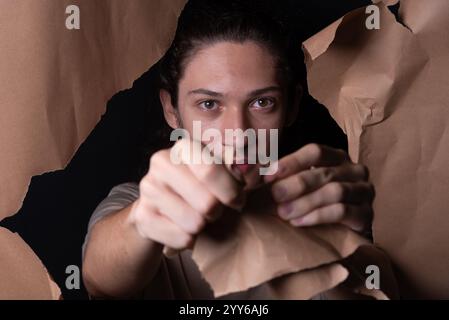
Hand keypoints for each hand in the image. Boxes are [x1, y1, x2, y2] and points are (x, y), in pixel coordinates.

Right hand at [128, 139, 244, 249]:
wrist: (161, 208)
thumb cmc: (198, 188)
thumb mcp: (219, 173)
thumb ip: (236, 169)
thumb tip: (249, 168)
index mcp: (183, 147)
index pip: (212, 171)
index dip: (232, 192)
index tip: (238, 201)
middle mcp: (161, 163)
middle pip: (206, 202)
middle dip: (218, 212)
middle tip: (215, 211)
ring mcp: (148, 189)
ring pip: (194, 223)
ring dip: (202, 226)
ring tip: (198, 218)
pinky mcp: (142, 216)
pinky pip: (181, 238)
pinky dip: (189, 240)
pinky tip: (183, 228)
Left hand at [265, 143, 373, 232]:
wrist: (345, 228)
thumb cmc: (316, 200)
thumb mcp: (302, 183)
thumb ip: (284, 176)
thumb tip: (255, 174)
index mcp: (337, 157)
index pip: (315, 152)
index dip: (291, 162)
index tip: (268, 176)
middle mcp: (354, 170)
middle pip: (324, 173)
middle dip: (296, 184)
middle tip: (275, 196)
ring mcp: (364, 191)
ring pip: (335, 192)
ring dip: (306, 203)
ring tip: (284, 213)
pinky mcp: (367, 214)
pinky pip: (343, 212)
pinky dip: (318, 216)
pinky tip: (299, 222)